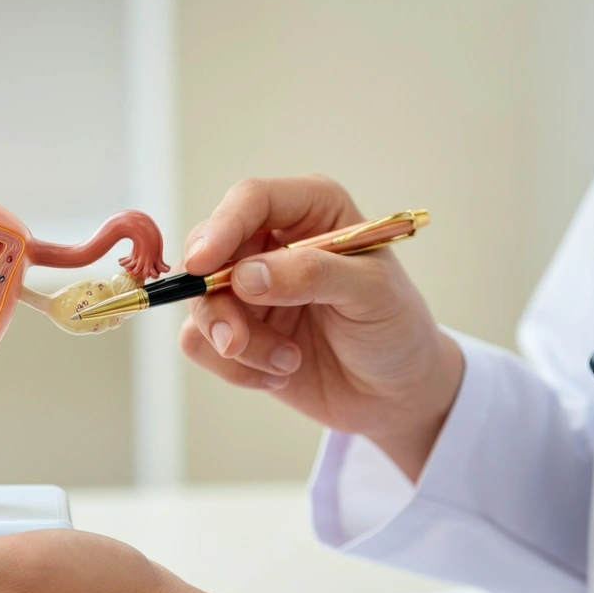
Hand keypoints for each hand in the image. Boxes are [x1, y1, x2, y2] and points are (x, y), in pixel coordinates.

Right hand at [180, 175, 463, 479]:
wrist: (394, 392)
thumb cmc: (394, 328)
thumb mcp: (371, 294)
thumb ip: (311, 275)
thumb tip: (244, 276)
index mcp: (310, 210)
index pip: (250, 200)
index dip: (222, 227)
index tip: (203, 266)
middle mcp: (270, 241)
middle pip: (207, 249)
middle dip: (217, 301)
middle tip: (237, 342)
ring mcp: (247, 287)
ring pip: (199, 301)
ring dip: (237, 342)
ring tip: (286, 364)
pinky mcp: (235, 329)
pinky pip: (199, 342)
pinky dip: (234, 368)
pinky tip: (277, 376)